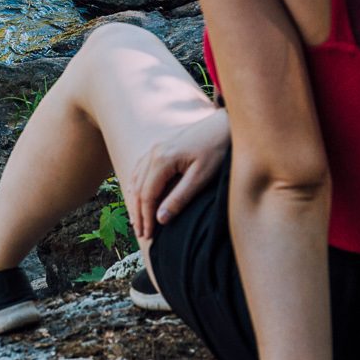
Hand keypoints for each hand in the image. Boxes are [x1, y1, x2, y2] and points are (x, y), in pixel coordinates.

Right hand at [131, 110, 229, 240]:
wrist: (224, 124)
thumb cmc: (216, 149)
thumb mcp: (201, 177)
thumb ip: (179, 198)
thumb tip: (160, 219)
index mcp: (162, 159)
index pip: (147, 195)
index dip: (146, 217)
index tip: (148, 235)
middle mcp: (154, 152)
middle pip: (138, 188)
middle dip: (139, 213)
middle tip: (141, 234)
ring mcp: (155, 147)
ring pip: (137, 178)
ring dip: (136, 200)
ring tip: (139, 220)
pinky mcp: (161, 146)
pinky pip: (141, 168)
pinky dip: (137, 185)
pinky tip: (139, 195)